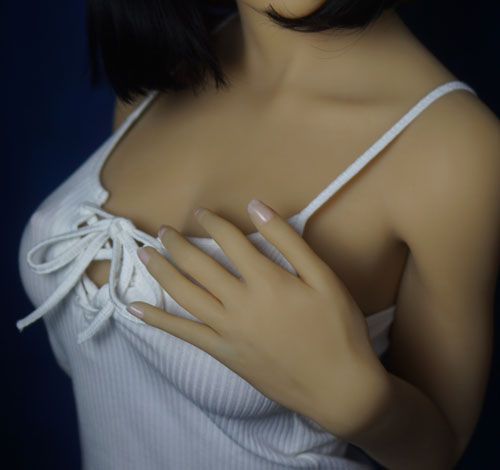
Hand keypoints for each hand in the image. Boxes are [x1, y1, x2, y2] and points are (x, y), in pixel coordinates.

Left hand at [127, 199, 388, 436]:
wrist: (339, 389)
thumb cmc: (337, 329)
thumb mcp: (323, 277)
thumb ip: (287, 240)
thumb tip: (256, 205)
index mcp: (267, 280)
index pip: (229, 240)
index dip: (211, 222)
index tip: (200, 212)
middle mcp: (240, 303)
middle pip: (198, 264)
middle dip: (177, 243)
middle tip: (164, 229)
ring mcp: (228, 331)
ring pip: (183, 294)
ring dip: (160, 271)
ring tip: (144, 253)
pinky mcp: (223, 353)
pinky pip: (183, 333)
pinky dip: (157, 319)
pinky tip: (135, 308)